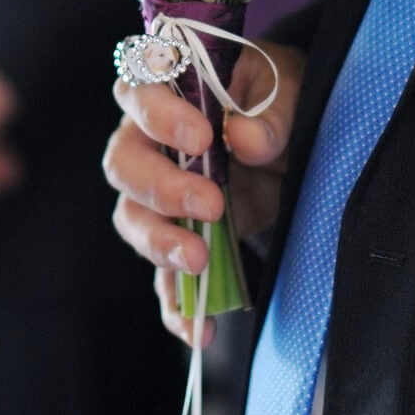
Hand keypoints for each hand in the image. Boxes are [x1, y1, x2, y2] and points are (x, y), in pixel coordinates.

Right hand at [103, 40, 302, 347]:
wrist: (290, 140)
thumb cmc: (276, 97)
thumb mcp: (289, 88)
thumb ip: (271, 111)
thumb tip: (245, 138)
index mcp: (167, 86)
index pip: (140, 91)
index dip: (160, 116)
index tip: (201, 138)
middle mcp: (147, 139)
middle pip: (124, 164)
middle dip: (162, 189)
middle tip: (210, 205)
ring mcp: (156, 194)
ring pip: (132, 219)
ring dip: (161, 244)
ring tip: (199, 262)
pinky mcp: (176, 238)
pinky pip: (163, 276)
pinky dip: (177, 305)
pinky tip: (198, 328)